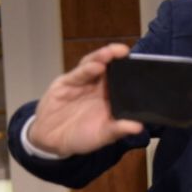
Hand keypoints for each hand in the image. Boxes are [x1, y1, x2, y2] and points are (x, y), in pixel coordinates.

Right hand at [28, 43, 143, 156]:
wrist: (50, 140)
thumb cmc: (80, 137)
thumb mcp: (102, 136)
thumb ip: (118, 129)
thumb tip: (138, 127)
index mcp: (111, 98)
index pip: (123, 80)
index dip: (130, 71)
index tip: (141, 65)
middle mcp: (98, 87)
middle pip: (109, 68)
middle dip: (116, 57)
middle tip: (125, 51)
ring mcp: (83, 83)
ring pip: (94, 65)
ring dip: (102, 57)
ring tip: (112, 52)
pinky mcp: (66, 83)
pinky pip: (78, 74)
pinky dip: (87, 69)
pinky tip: (96, 65)